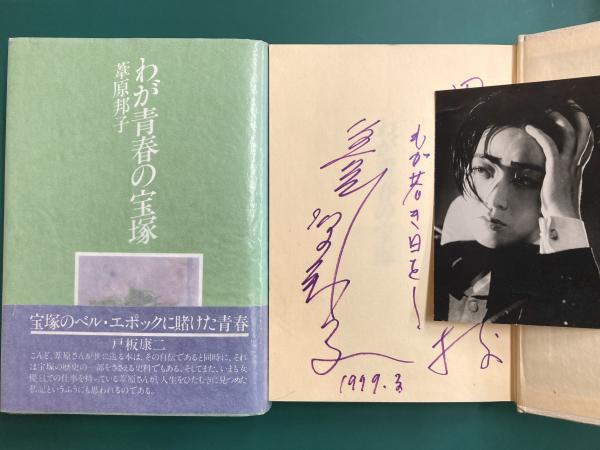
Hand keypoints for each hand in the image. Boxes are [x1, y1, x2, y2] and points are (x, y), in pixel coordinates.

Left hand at [525, 100, 593, 219]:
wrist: (562, 219)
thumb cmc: (558, 208)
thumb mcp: (561, 190)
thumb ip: (559, 180)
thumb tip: (549, 179)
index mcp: (579, 168)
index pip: (587, 143)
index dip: (585, 127)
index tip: (578, 116)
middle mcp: (576, 164)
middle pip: (585, 133)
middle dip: (578, 115)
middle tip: (569, 104)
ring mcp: (568, 165)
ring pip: (570, 133)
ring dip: (559, 119)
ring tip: (548, 112)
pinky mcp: (556, 168)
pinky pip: (549, 144)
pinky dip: (540, 133)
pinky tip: (530, 128)